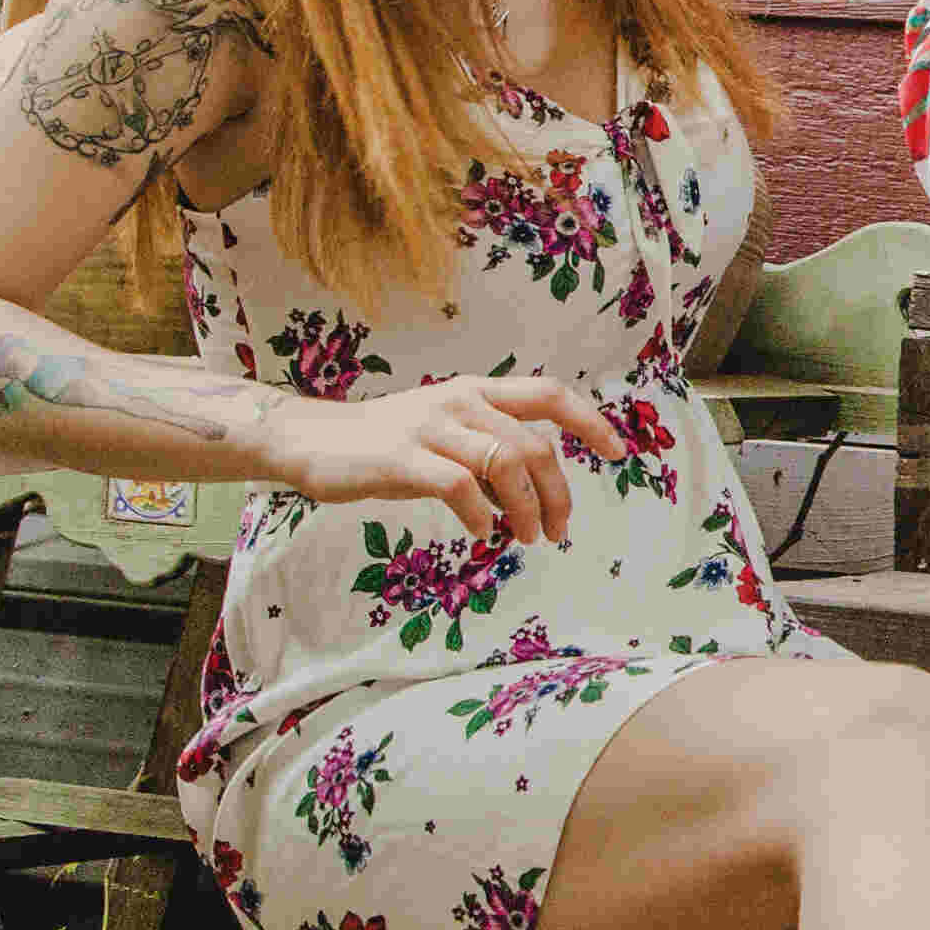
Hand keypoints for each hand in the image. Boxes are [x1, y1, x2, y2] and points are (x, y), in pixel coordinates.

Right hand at [256, 374, 621, 540]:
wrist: (313, 441)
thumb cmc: (385, 443)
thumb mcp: (445, 431)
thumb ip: (488, 449)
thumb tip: (531, 493)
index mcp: (476, 390)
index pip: (550, 394)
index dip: (590, 421)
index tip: (617, 453)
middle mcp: (460, 400)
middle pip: (535, 445)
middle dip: (559, 494)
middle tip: (559, 532)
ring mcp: (431, 426)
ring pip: (506, 464)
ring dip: (527, 510)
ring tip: (526, 538)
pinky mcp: (403, 457)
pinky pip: (460, 487)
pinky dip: (482, 516)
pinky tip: (483, 534)